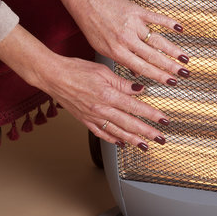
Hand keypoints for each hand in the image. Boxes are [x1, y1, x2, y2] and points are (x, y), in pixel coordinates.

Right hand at [0, 26, 167, 149]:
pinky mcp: (85, 120)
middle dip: (147, 133)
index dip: (151, 115)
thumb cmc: (75, 69)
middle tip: (160, 139)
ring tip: (145, 146)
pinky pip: (101, 133)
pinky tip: (121, 143)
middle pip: (129, 124)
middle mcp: (101, 109)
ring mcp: (93, 116)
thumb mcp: (103, 70)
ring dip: (133, 140)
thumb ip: (122, 82)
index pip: (135, 107)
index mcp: (108, 94)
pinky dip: (113, 139)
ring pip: (117, 132)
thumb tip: (139, 89)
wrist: (53, 76)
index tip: (163, 120)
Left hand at [58, 0, 189, 85]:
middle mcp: (126, 39)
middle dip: (171, 67)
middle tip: (183, 74)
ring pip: (158, 40)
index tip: (170, 82)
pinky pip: (156, 18)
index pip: (142, 68)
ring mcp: (133, 24)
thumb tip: (137, 74)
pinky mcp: (137, 11)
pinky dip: (169, 23)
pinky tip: (180, 29)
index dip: (158, 76)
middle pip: (154, 57)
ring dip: (173, 50)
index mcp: (117, 51)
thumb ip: (120, 61)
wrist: (86, 1)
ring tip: (185, 58)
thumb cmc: (91, 25)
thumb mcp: (102, 48)